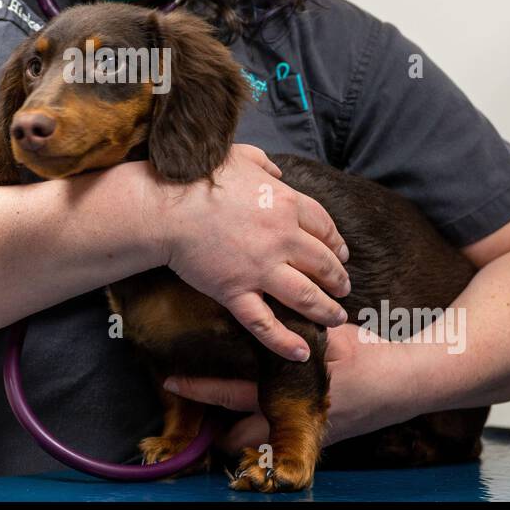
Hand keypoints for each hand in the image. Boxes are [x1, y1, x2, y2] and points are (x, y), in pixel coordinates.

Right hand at [148, 143, 350, 361]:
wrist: (165, 208)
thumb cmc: (197, 178)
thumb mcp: (239, 157)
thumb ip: (264, 164)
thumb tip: (277, 173)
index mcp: (285, 204)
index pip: (324, 227)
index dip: (336, 243)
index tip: (341, 254)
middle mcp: (281, 239)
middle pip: (322, 263)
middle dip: (338, 278)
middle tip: (344, 287)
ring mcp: (260, 268)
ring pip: (305, 296)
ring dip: (325, 310)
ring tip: (335, 318)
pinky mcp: (235, 291)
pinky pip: (265, 323)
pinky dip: (284, 341)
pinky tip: (301, 352)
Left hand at [162, 324, 421, 453]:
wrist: (412, 382)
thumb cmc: (372, 355)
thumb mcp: (331, 336)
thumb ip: (296, 328)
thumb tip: (262, 308)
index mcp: (293, 393)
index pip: (235, 393)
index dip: (202, 388)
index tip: (173, 381)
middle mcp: (297, 420)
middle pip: (242, 435)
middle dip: (219, 429)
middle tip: (195, 411)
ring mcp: (311, 432)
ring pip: (262, 439)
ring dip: (242, 428)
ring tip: (219, 417)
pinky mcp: (325, 435)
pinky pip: (284, 436)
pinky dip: (268, 425)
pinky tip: (260, 411)